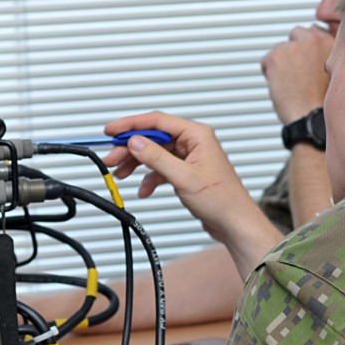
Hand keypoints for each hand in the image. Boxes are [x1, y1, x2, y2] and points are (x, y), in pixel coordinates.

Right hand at [101, 112, 283, 275]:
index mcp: (197, 135)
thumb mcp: (183, 177)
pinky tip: (143, 190)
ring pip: (155, 154)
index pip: (157, 122)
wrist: (234, 223)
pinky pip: (162, 168)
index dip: (131, 125)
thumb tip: (135, 141)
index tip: (111, 131)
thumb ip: (156, 157)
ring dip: (137, 164)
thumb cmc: (221, 200)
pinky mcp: (186, 171)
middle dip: (130, 149)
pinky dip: (150, 178)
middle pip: (153, 138)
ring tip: (120, 174)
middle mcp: (193, 142)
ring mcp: (190, 157)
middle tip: (111, 158)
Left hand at [260, 24, 332, 124]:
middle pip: (296, 34)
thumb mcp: (335, 71)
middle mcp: (313, 40)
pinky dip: (269, 73)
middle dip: (294, 51)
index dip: (308, 50)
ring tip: (292, 83)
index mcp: (331, 42)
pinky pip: (266, 61)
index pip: (314, 32)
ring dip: (282, 63)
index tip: (308, 63)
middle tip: (298, 74)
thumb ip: (326, 54)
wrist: (311, 118)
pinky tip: (283, 86)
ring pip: (280, 48)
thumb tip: (313, 41)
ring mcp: (293, 46)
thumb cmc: (323, 102)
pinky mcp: (276, 56)